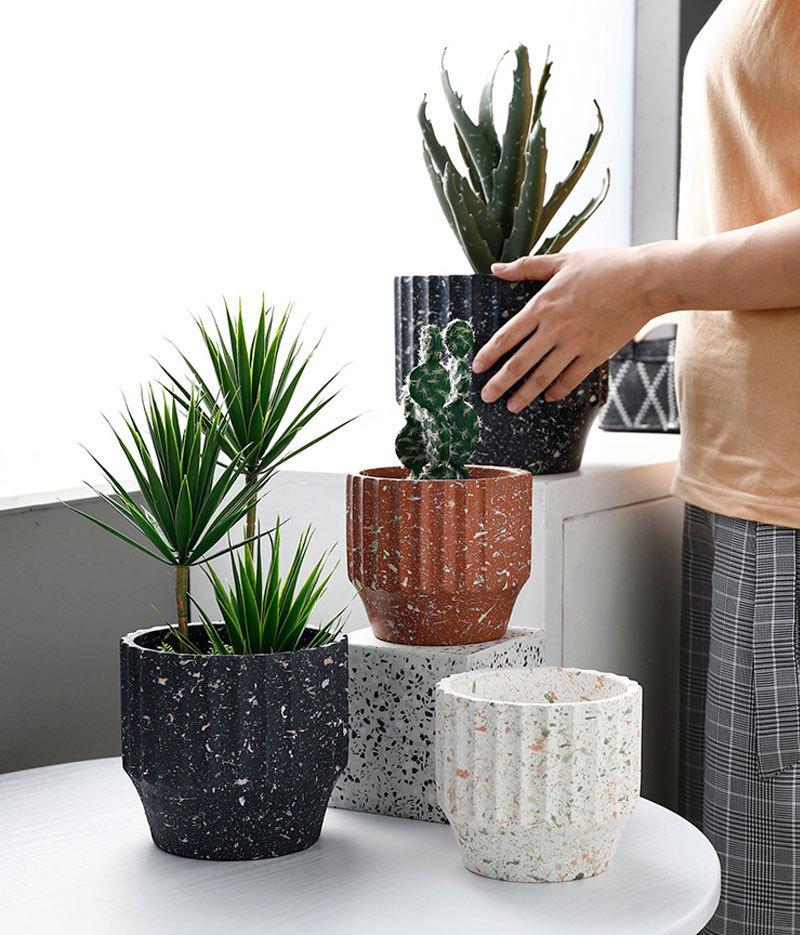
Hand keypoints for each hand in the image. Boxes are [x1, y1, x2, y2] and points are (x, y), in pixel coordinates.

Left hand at [472, 247, 658, 411]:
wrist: (646, 280)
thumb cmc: (605, 266)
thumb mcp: (563, 260)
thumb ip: (527, 267)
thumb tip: (496, 268)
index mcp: (543, 305)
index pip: (507, 335)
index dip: (489, 354)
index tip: (477, 367)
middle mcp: (555, 328)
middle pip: (520, 362)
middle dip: (500, 382)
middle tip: (486, 396)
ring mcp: (575, 344)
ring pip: (543, 376)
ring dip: (525, 394)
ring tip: (511, 406)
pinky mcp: (595, 354)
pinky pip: (571, 378)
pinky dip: (558, 390)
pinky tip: (548, 397)